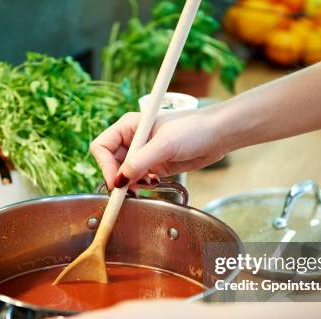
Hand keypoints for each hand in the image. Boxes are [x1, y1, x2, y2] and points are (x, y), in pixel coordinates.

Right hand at [90, 110, 225, 189]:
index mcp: (129, 126)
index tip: (116, 182)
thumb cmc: (193, 129)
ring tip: (146, 184)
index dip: (105, 166)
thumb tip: (119, 180)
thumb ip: (140, 162)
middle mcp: (133, 140)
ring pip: (123, 174)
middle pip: (110, 163)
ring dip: (130, 183)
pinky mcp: (154, 166)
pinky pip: (138, 179)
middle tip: (129, 190)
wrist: (218, 135)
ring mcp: (144, 154)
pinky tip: (154, 183)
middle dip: (118, 178)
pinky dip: (141, 185)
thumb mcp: (164, 144)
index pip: (102, 147)